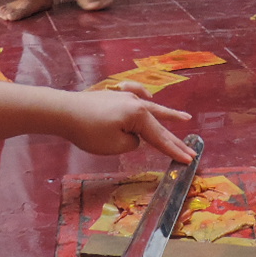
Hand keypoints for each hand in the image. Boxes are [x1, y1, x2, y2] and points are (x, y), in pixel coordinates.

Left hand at [60, 84, 194, 161]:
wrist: (64, 111)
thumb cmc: (89, 130)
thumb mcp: (115, 145)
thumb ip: (131, 143)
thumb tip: (133, 136)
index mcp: (139, 115)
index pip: (160, 138)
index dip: (174, 151)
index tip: (189, 160)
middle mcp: (137, 103)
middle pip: (160, 125)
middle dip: (175, 139)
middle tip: (192, 150)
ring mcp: (126, 97)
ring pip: (152, 109)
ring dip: (168, 115)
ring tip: (184, 118)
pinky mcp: (115, 96)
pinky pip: (137, 98)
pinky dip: (147, 101)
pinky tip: (151, 99)